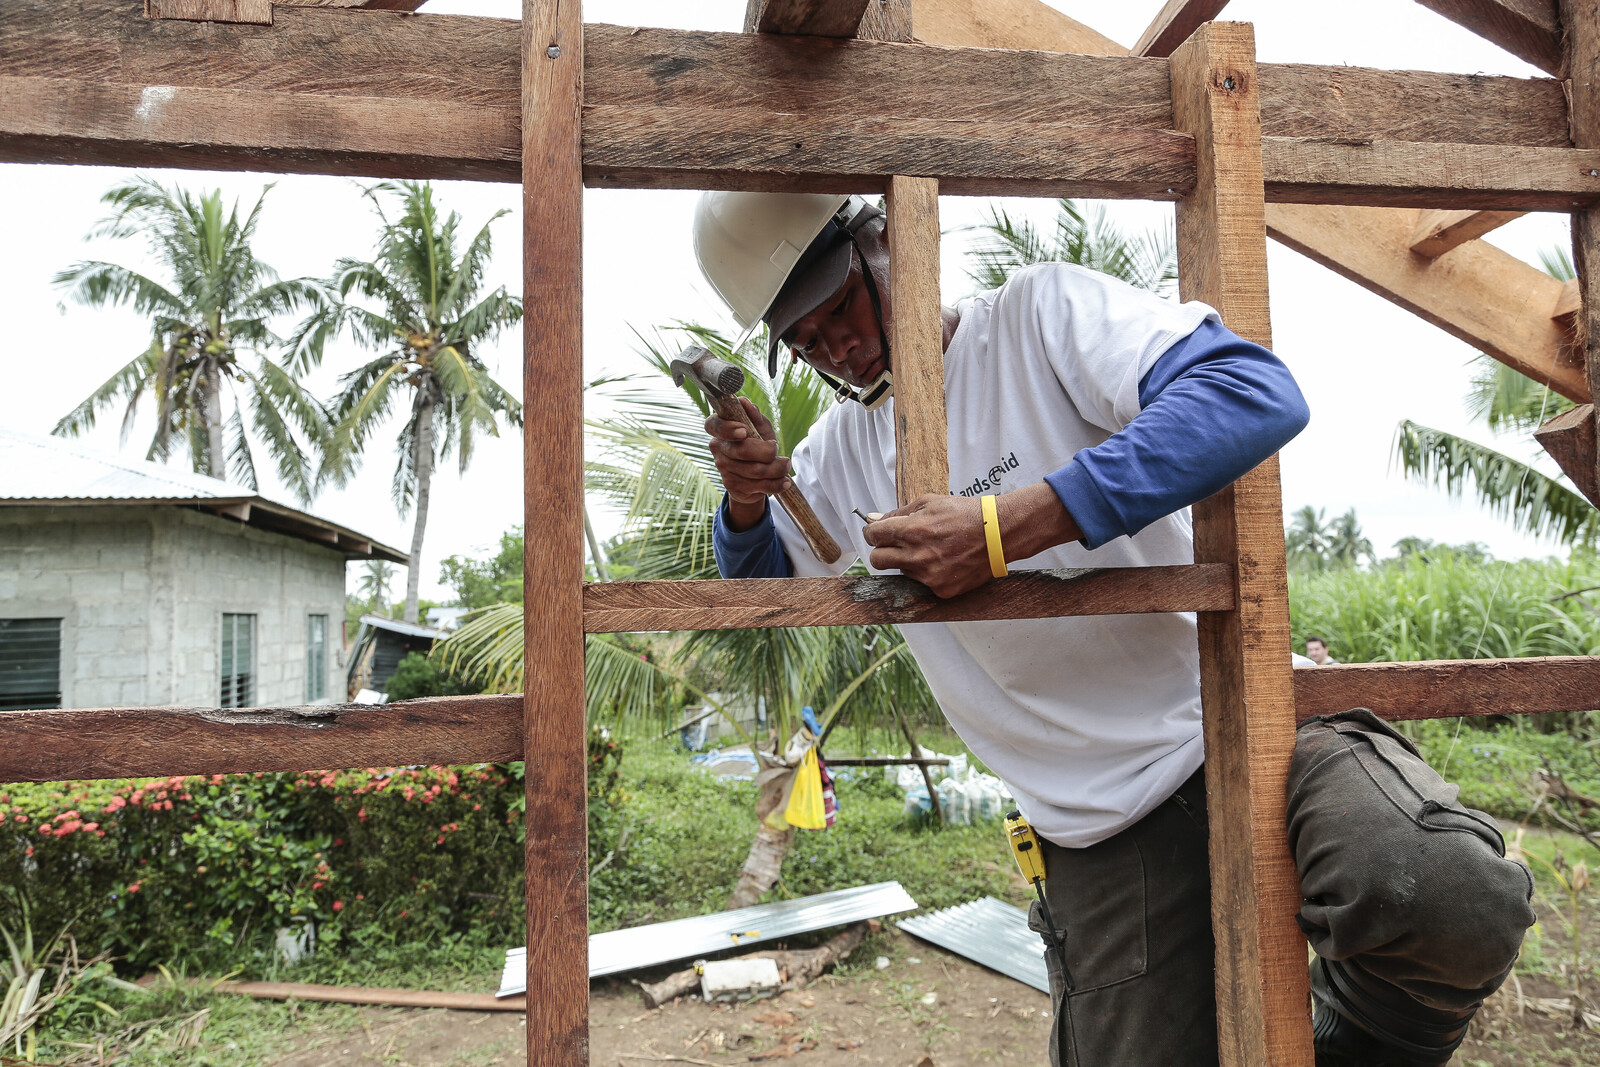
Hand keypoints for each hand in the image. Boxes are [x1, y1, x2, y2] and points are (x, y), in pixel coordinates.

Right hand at [706, 397, 791, 528]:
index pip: (713, 425)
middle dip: (767, 452)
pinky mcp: (732, 486)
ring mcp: (723, 468)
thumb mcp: (759, 429)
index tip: (745, 431)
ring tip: (785, 465)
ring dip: (776, 469)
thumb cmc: (757, 444)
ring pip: (754, 470)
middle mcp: (717, 448)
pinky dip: (776, 484)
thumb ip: (754, 417)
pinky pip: (758, 485)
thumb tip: (745, 402)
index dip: (728, 429)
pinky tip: (784, 481)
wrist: (754, 476)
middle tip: (777, 449)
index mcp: (719, 428)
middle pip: (742, 451)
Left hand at [862, 483, 1084, 598]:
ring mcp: (929, 576)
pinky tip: (943, 560)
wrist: (998, 534)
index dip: (872, 532)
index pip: (873, 536)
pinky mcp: (941, 590)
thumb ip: (898, 513)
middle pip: (877, 560)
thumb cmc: (965, 514)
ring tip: (929, 549)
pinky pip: (921, 583)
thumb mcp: (929, 502)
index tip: (877, 532)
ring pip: (900, 571)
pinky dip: (927, 573)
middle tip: (894, 544)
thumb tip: (874, 519)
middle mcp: (917, 556)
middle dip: (881, 550)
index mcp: (912, 531)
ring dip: (907, 561)